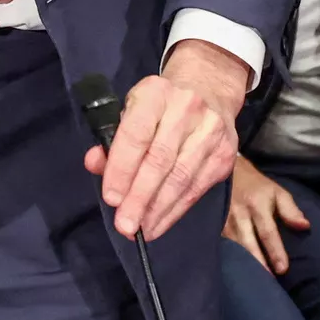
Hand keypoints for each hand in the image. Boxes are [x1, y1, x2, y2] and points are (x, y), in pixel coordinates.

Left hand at [82, 41, 243, 241]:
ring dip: (158, 210)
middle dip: (140, 198)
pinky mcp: (225, 153)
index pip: (136, 135)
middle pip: (160, 160)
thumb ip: (111, 139)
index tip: (111, 199)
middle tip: (125, 225)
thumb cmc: (159, 107)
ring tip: (140, 230)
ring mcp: (211, 131)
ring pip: (181, 178)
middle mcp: (186, 108)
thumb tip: (94, 164)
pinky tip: (160, 223)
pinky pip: (197, 189)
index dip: (122, 169)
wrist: (207, 89)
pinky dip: (175, 210)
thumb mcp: (130, 111)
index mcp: (155, 93)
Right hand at [221, 157, 309, 274]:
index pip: (268, 232)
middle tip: (269, 282)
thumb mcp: (277, 192)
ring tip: (256, 283)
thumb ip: (291, 210)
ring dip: (245, 265)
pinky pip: (224, 246)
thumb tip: (304, 226)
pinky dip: (233, 259)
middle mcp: (239, 215)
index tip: (282, 269)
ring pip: (235, 248)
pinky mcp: (215, 226)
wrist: (228, 171)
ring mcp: (224, 221)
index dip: (275, 251)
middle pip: (249, 244)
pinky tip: (239, 272)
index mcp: (257, 205)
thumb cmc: (257, 186)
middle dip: (259, 263)